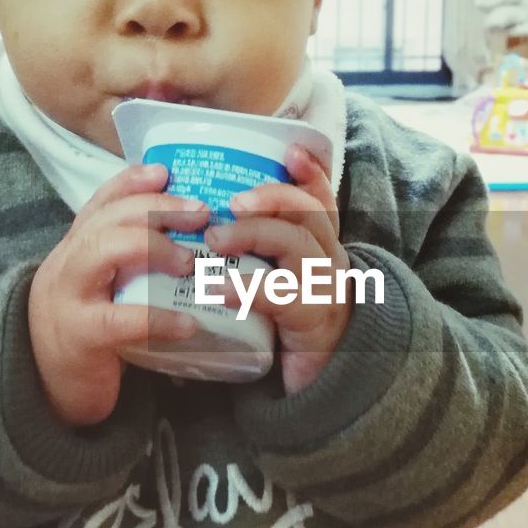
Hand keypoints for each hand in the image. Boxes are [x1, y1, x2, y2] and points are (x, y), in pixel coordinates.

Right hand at [28, 163, 209, 426]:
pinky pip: (119, 321)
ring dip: (151, 247)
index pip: (99, 203)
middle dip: (154, 208)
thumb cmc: (83, 333)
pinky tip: (189, 323)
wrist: (41, 388)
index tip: (166, 170)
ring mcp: (69, 300)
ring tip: (190, 261)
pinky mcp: (80, 339)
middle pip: (105, 219)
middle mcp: (68, 265)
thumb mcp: (99, 288)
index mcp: (76, 250)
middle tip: (200, 214)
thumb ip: (126, 263)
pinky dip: (158, 318)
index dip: (130, 182)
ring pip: (101, 252)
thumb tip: (184, 238)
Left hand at [204, 144, 351, 394]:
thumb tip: (200, 212)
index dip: (310, 170)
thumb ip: (254, 244)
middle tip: (234, 201)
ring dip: (254, 234)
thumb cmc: (284, 317)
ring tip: (215, 238)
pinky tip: (220, 288)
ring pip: (296, 245)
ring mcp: (322, 287)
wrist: (315, 377)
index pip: (321, 195)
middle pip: (310, 212)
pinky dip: (248, 288)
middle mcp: (327, 257)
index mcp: (318, 241)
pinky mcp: (310, 321)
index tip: (289, 150)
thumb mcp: (275, 272)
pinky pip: (282, 296)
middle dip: (273, 197)